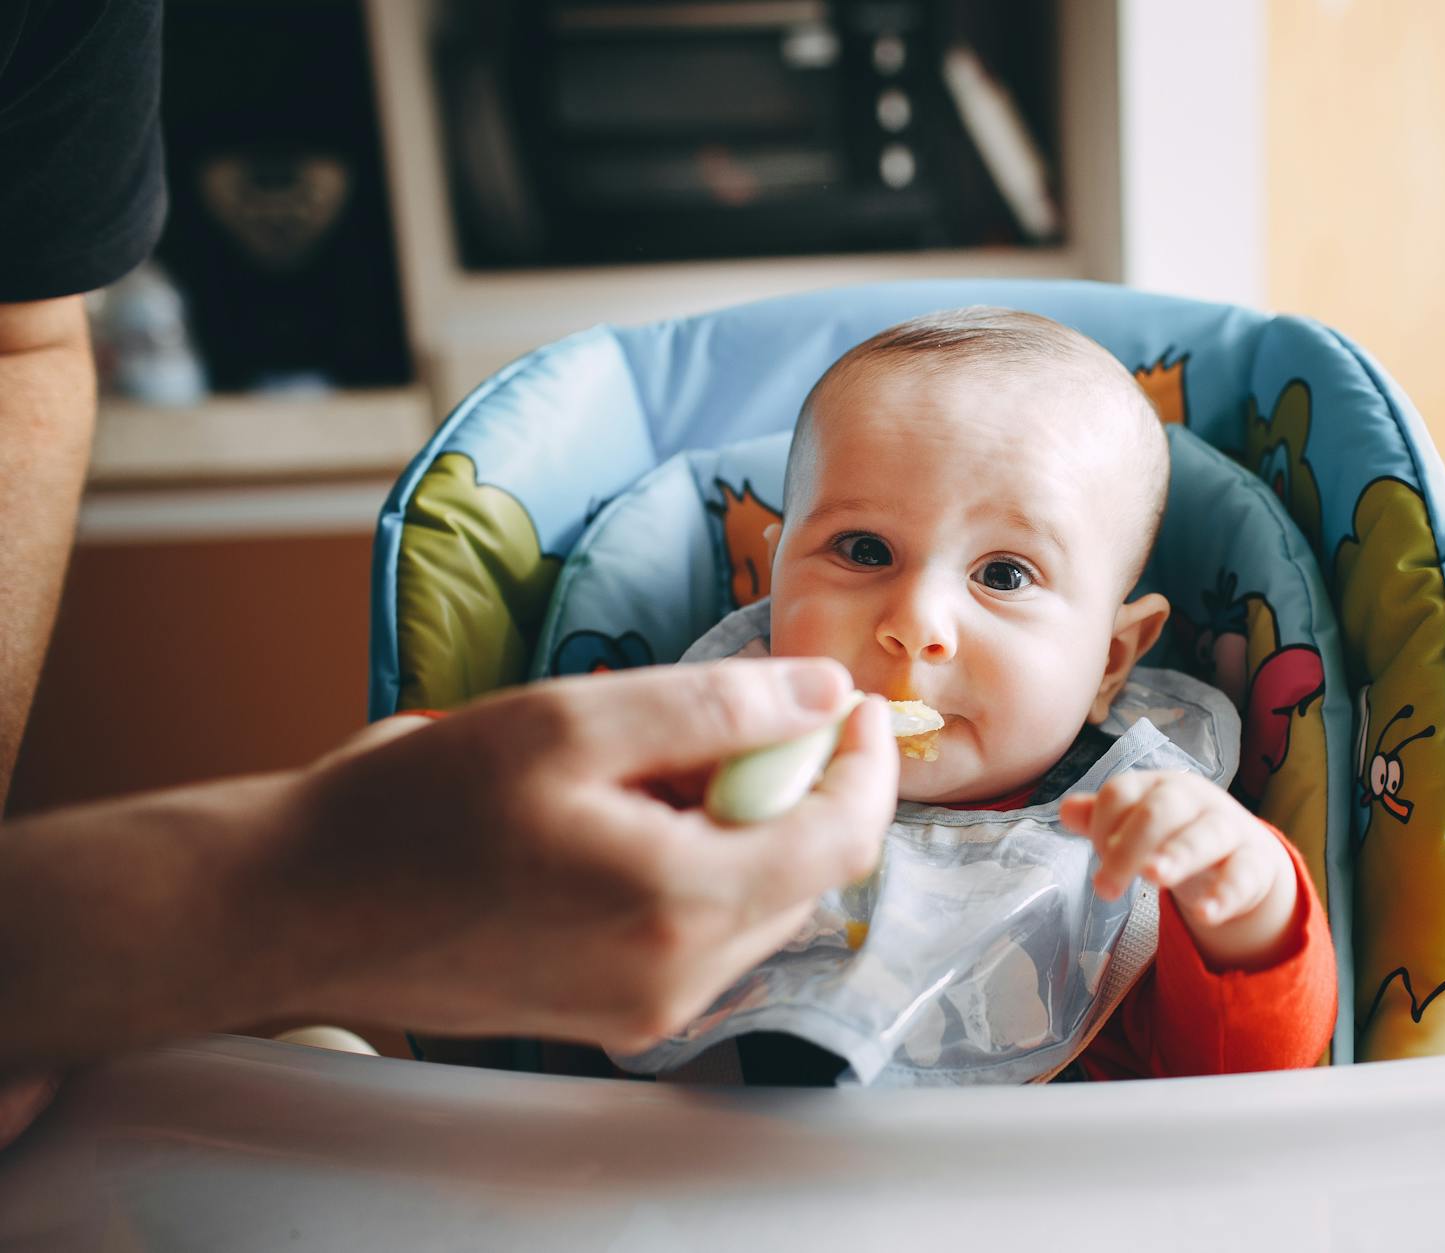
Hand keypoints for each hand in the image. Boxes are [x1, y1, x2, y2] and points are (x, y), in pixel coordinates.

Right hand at [262, 658, 900, 1053]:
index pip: (843, 839)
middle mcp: (680, 978)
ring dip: (736, 823)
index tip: (850, 699)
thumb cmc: (414, 810)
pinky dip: (692, 863)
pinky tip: (617, 819)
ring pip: (754, 899)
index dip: (863, 761)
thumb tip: (822, 694)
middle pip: (804, 870)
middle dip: (788, 784)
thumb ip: (714, 707)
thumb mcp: (568, 722)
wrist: (297, 907)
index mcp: (680, 905)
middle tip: (720, 718)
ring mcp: (648, 1008)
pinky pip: (700, 928)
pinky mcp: (615, 1013)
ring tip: (645, 769)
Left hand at [1059, 770, 1299, 968]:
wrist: (1244, 853)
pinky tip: (1206, 915)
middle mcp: (1194, 799)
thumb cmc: (1177, 834)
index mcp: (1157, 786)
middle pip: (1159, 811)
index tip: (1098, 857)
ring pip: (1205, 835)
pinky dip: (1225, 895)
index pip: (1121, 793)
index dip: (1102, 826)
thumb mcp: (1139, 825)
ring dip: (1177, 855)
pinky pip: (1242, 875)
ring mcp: (1227, 827)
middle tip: (1105, 887)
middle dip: (1129, 846)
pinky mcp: (1255, 862)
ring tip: (1153, 877)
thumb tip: (1066, 811)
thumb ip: (1102, 820)